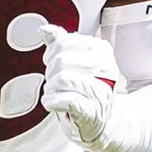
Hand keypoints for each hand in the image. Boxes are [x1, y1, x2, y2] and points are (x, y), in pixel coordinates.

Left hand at [39, 25, 121, 148]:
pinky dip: (52, 102)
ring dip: (50, 89)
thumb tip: (44, 29)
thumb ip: (60, 43)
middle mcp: (106, 69)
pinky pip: (66, 100)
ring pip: (62, 79)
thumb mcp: (75, 63)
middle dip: (51, 73)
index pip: (64, 42)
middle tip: (55, 82)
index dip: (51, 53)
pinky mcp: (92, 111)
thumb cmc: (85, 91)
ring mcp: (101, 91)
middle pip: (61, 60)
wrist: (101, 123)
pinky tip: (52, 104)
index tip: (53, 62)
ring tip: (55, 94)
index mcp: (102, 51)